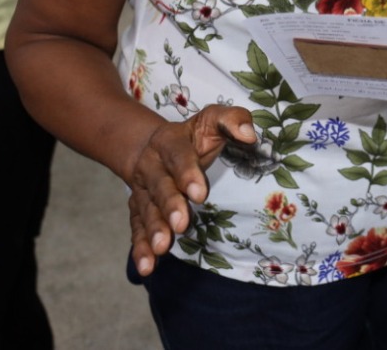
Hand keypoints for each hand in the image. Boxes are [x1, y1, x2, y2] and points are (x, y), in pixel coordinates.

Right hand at [125, 104, 256, 276]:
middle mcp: (152, 167)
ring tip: (162, 248)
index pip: (178, 156)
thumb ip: (233, 119)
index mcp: (170, 142)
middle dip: (170, 206)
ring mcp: (143, 191)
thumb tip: (249, 134)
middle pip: (160, 186)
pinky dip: (140, 249)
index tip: (200, 194)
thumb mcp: (212, 119)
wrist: (151, 146)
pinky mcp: (139, 211)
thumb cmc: (194, 135)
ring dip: (154, 230)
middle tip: (181, 224)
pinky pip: (137, 230)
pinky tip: (147, 267)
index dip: (187, 173)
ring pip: (147, 211)